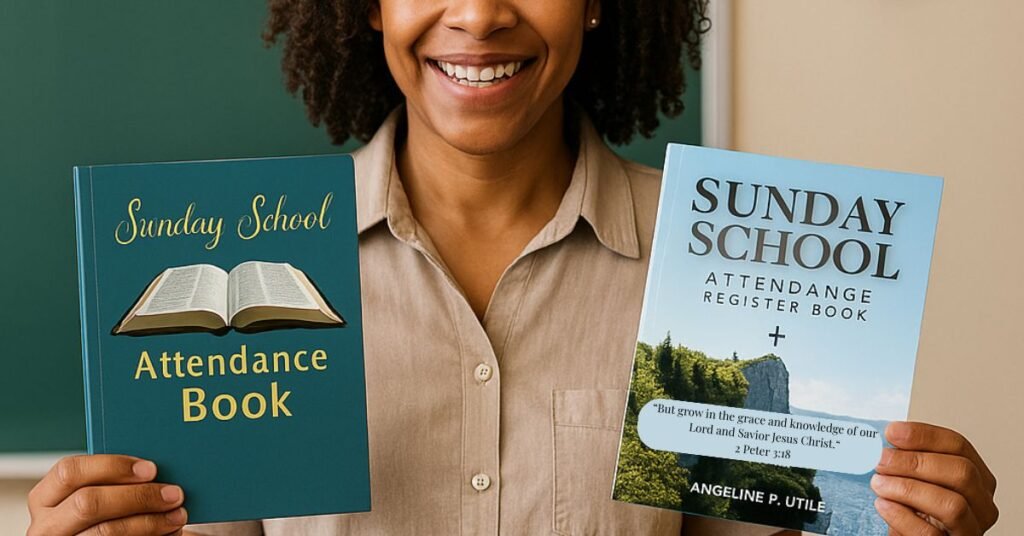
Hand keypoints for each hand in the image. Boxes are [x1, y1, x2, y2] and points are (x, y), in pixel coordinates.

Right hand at [27, 454, 187, 535]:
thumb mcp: (97, 492)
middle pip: (88, 502)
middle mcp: (46, 526)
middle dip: (137, 496)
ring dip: (150, 522)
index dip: (112, 466)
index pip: (70, 471)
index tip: (150, 468)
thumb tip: (153, 467)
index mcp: (46, 498)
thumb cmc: (104, 512)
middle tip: (173, 494)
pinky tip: (169, 532)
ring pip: (106, 532)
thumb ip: (112, 480)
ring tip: (178, 515)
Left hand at [871, 422, 997, 534]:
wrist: (908, 535)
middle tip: (881, 460)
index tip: (892, 432)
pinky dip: (902, 516)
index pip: (959, 446)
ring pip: (953, 504)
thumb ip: (908, 460)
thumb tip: (885, 439)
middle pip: (962, 472)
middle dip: (915, 462)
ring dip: (908, 489)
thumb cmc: (913, 511)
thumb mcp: (914, 480)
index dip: (924, 436)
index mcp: (976, 477)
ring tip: (878, 483)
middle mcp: (981, 503)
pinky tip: (883, 504)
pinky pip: (930, 533)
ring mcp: (971, 529)